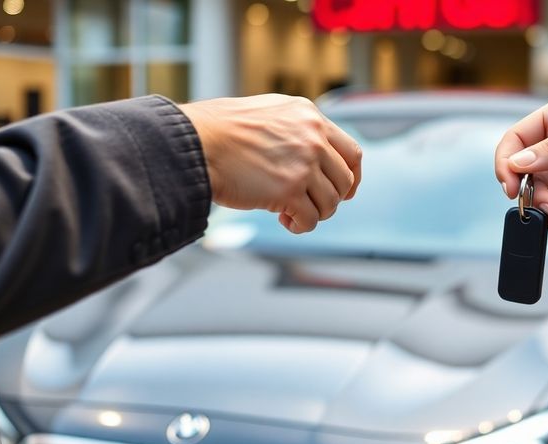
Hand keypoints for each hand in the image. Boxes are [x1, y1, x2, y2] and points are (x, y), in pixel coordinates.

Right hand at [180, 94, 361, 233]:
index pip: (352, 152)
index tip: (344, 191)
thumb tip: (315, 155)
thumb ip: (295, 129)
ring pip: (330, 203)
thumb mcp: (268, 113)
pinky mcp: (289, 191)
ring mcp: (303, 165)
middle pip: (344, 181)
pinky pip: (311, 219)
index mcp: (309, 116)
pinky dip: (301, 226)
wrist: (195, 143)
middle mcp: (313, 138)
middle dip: (331, 198)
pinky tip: (285, 221)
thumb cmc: (220, 131)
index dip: (352, 177)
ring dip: (315, 213)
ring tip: (291, 213)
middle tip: (309, 204)